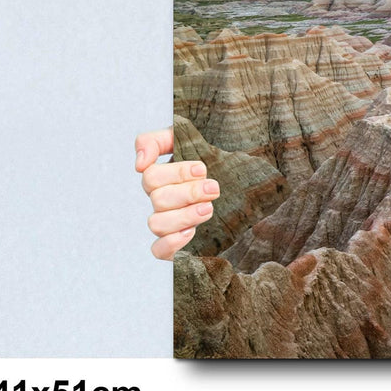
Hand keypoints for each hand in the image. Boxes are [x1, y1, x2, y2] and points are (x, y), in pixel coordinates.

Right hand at [135, 128, 218, 259]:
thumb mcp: (192, 139)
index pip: (150, 174)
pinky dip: (171, 243)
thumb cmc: (219, 160)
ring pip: (156, 224)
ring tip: (209, 208)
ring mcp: (169, 222)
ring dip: (184, 216)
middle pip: (158, 198)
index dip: (176, 173)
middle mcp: (163, 200)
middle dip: (188, 193)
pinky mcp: (177, 244)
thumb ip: (159, 140)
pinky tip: (191, 232)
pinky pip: (158, 250)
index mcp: (164, 177)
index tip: (202, 169)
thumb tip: (139, 163)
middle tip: (214, 188)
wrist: (250, 186)